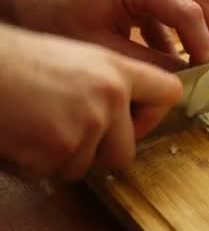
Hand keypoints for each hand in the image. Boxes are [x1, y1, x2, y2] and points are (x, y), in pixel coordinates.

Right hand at [0, 24, 182, 181]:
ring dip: (62, 157)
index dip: (155, 112)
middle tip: (68, 132)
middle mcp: (110, 96)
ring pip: (87, 166)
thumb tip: (129, 115)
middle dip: (98, 152)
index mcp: (116, 70)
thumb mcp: (74, 58)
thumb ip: (107, 85)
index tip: (141, 117)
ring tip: (36, 126)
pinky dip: (34, 163)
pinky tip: (20, 135)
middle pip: (126, 151)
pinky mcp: (60, 148)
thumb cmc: (17, 61)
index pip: (168, 92)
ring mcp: (88, 124)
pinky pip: (54, 172)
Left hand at [14, 0, 208, 69]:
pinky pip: (181, 2)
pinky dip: (186, 31)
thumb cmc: (57, 19)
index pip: (187, 10)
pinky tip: (179, 58)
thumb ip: (147, 63)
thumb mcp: (101, 48)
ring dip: (208, 29)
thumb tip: (186, 79)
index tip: (207, 71)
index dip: (204, 43)